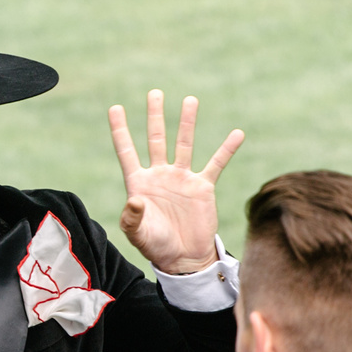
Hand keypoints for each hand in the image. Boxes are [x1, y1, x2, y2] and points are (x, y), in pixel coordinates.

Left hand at [107, 91, 243, 275]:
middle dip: (155, 116)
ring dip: (187, 123)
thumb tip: (134, 199)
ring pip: (184, 144)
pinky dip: (226, 149)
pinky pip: (216, 164)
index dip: (120, 130)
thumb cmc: (155, 245)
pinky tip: (237, 134)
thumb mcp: (138, 234)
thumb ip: (132, 217)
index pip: (127, 151)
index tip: (115, 108)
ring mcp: (182, 178)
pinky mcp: (202, 187)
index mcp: (139, 183)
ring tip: (190, 100)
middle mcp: (160, 175)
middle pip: (156, 139)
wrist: (183, 258)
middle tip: (155, 93)